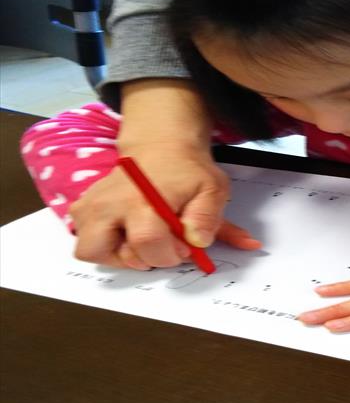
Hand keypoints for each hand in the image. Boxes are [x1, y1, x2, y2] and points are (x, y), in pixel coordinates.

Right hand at [70, 144, 259, 269]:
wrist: (161, 144)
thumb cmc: (187, 170)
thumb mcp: (212, 190)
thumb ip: (210, 219)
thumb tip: (202, 243)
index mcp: (144, 199)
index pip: (148, 244)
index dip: (168, 254)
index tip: (182, 248)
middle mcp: (110, 203)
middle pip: (108, 253)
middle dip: (139, 258)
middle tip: (160, 244)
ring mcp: (93, 205)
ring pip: (90, 250)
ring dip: (118, 254)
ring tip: (142, 239)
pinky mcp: (84, 207)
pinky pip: (85, 239)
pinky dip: (106, 244)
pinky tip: (128, 232)